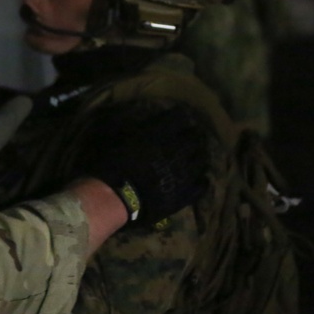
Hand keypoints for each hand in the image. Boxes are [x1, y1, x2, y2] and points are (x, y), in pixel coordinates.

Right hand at [77, 102, 211, 227]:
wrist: (116, 197)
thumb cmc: (111, 165)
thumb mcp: (118, 137)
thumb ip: (134, 127)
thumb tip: (143, 119)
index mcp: (160, 134)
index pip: (178, 118)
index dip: (180, 116)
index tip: (180, 116)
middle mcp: (177, 150)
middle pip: (194, 138)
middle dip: (195, 135)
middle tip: (193, 136)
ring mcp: (184, 173)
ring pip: (201, 161)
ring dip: (200, 156)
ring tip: (198, 157)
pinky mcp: (185, 194)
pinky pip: (202, 186)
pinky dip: (202, 181)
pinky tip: (200, 179)